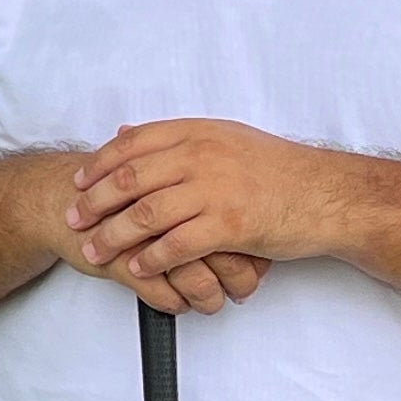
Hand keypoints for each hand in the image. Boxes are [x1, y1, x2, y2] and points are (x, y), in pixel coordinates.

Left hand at [57, 125, 303, 315]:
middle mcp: (202, 156)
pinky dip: (150, 259)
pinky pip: (176, 245)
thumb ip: (175, 137)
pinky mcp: (230, 225)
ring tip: (94, 251)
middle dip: (94, 203)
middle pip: (129, 179)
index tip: (77, 183)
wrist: (326, 194)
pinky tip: (135, 268)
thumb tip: (125, 133)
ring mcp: (215, 190)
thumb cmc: (278, 171)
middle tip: (73, 220)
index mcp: (198, 132)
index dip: (98, 165)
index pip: (132, 145)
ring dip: (113, 236)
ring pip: (146, 214)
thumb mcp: (225, 137)